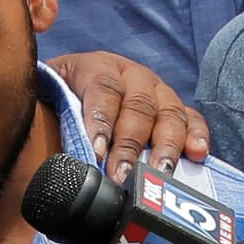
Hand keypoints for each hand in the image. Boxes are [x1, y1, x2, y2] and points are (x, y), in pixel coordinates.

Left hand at [47, 50, 209, 170]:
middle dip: (130, 144)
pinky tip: (197, 154)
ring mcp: (157, 90)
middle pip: (138, 105)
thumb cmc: (57, 103)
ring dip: (165, 146)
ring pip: (169, 113)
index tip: (96, 152)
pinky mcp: (176, 109)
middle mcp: (131, 74)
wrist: (74, 90)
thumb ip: (46, 118)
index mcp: (95, 67)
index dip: (101, 119)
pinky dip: (197, 135)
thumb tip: (46, 153)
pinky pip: (192, 119)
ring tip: (159, 173)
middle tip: (121, 177)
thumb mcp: (45, 101)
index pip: (103, 88)